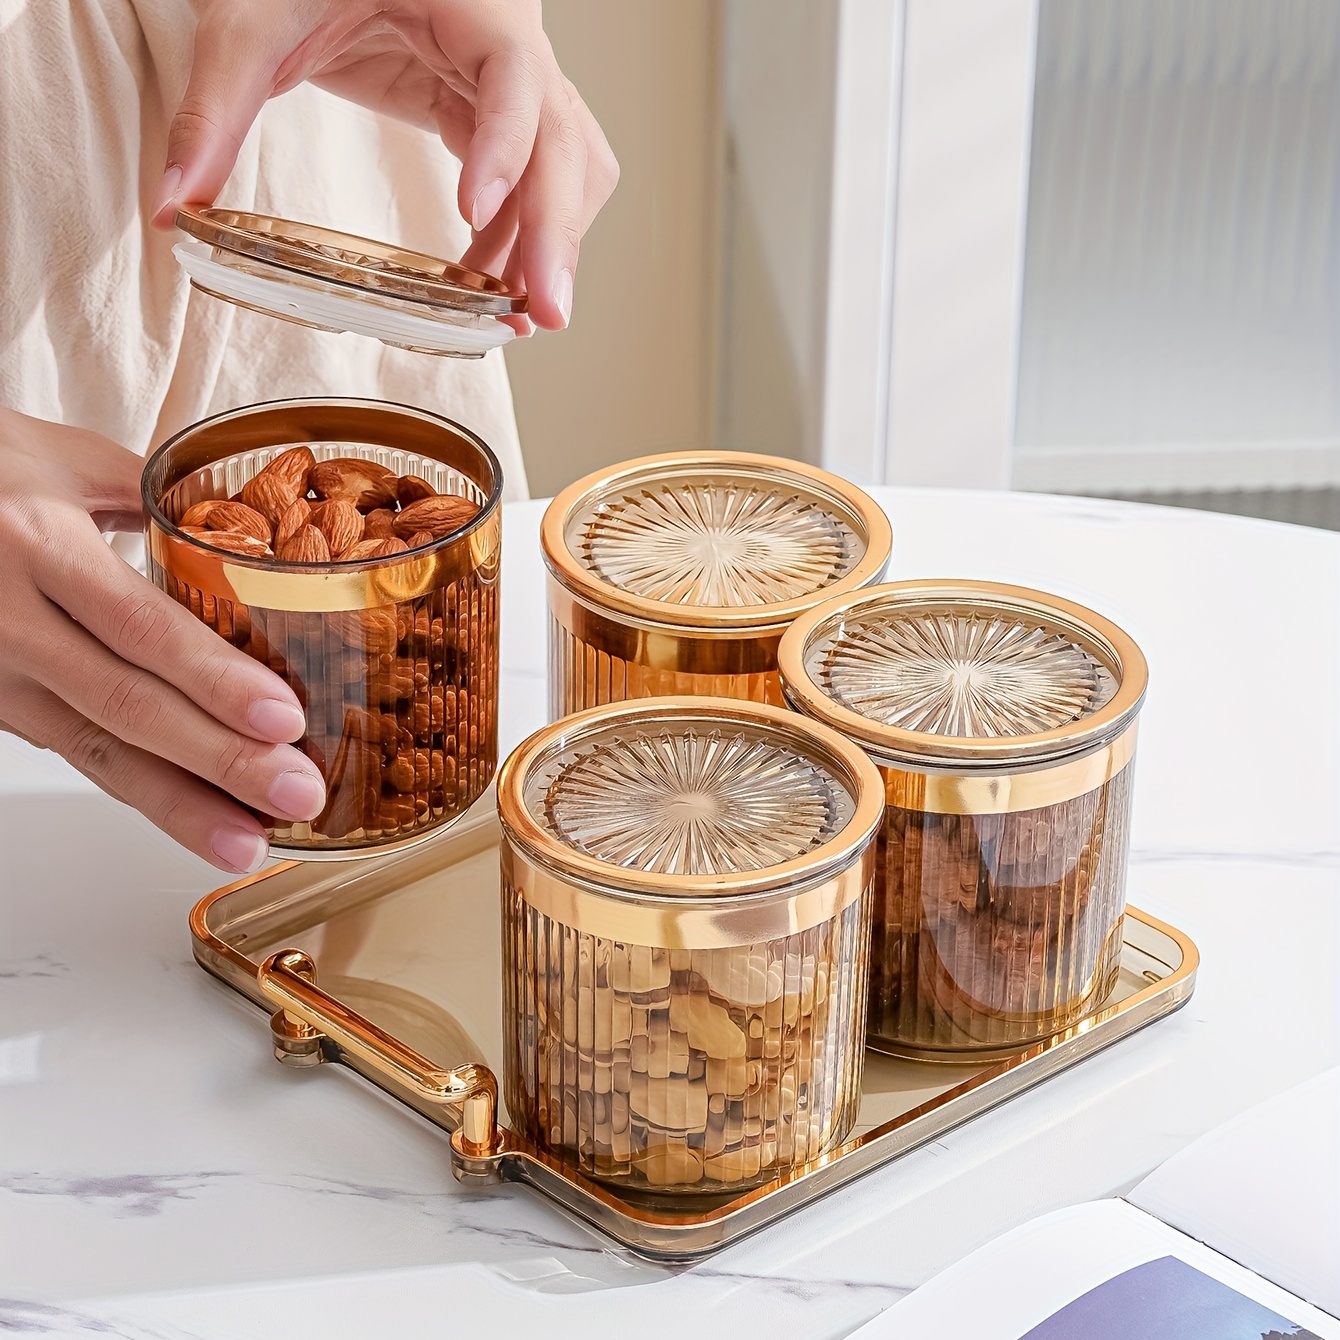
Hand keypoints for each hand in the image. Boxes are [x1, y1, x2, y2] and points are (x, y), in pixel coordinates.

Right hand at [0, 410, 325, 872]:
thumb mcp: (69, 459)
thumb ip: (161, 500)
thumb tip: (255, 537)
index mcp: (36, 543)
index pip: (137, 624)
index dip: (213, 679)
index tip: (283, 718)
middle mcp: (6, 617)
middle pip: (123, 704)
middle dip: (218, 761)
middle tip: (294, 795)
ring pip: (93, 748)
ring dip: (177, 804)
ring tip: (247, 841)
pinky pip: (74, 750)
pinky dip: (140, 789)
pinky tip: (194, 814)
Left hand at [151, 0, 618, 330]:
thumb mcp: (250, 20)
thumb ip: (215, 110)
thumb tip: (172, 206)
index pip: (514, 75)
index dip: (506, 146)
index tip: (475, 212)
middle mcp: (510, 39)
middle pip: (564, 142)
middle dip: (554, 232)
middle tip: (541, 311)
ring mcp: (511, 81)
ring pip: (570, 165)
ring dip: (550, 240)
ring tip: (517, 313)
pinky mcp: (493, 111)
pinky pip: (534, 177)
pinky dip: (520, 233)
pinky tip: (485, 281)